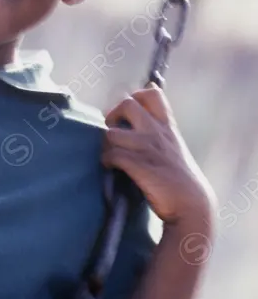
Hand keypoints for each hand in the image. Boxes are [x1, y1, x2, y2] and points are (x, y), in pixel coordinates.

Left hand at [102, 84, 215, 225]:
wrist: (191, 205)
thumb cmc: (181, 180)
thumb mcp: (174, 148)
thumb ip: (161, 133)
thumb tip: (140, 124)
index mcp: (167, 127)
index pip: (152, 93)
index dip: (135, 97)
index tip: (128, 112)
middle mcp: (157, 132)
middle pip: (127, 104)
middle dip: (113, 114)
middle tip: (113, 130)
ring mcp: (147, 148)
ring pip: (111, 133)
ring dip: (105, 143)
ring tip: (110, 154)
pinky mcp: (139, 166)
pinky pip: (112, 155)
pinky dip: (106, 160)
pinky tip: (111, 167)